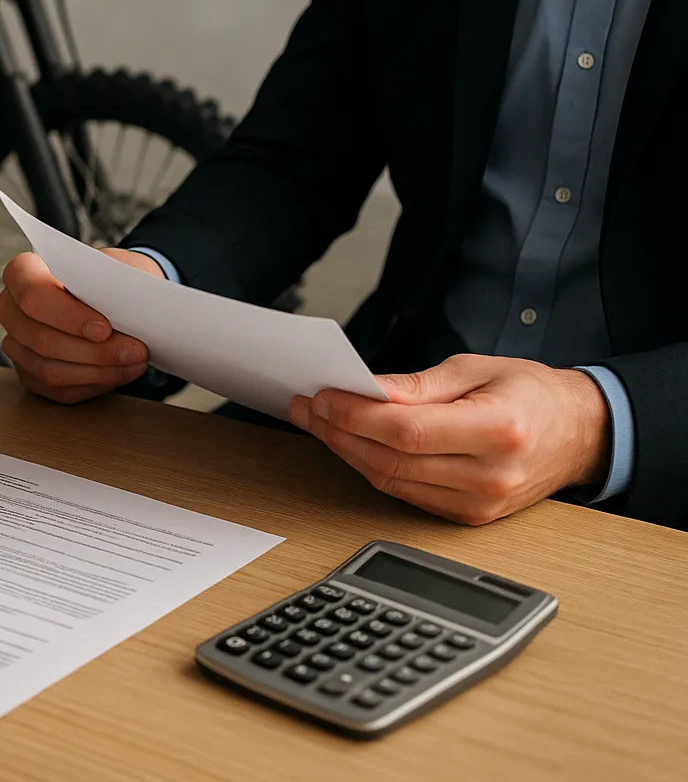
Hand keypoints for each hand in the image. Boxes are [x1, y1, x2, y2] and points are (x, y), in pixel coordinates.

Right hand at [0, 249, 160, 403]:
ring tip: (134, 362)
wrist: (107, 294)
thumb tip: (125, 308)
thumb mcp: (112, 268)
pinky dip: (95, 382)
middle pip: (41, 338)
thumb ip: (109, 283)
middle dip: (94, 350)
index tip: (105, 328)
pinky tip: (121, 372)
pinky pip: (60, 387)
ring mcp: (16, 346)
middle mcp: (10, 310)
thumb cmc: (105, 278)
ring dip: (99, 370)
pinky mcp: (30, 375)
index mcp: (21, 273)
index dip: (68, 315)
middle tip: (135, 350)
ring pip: (50, 368)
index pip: (32, 294)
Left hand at [287, 354, 610, 524]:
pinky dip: (372, 468)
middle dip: (339, 432)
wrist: (578, 434)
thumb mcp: (477, 369)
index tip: (322, 396)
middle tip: (307, 407)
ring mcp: (479, 503)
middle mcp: (490, 475)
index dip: (355, 416)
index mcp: (499, 430)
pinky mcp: (469, 517)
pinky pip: (404, 493)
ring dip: (346, 452)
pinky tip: (350, 444)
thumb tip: (366, 391)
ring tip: (319, 422)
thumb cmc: (531, 394)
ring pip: (390, 481)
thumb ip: (419, 385)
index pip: (407, 431)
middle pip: (391, 459)